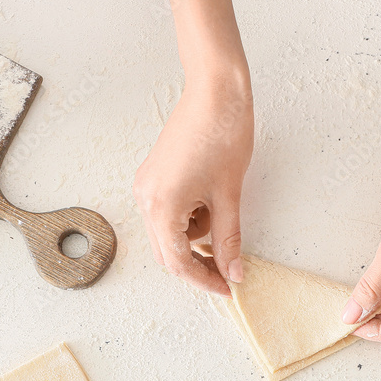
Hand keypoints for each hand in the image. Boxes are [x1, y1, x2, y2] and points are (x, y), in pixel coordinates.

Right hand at [134, 75, 252, 295]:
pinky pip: (168, 213)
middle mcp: (145, 198)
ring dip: (195, 239)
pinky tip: (211, 202)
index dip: (204, 280)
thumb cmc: (223, 135)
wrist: (216, 92)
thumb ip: (229, 240)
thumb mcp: (229, 196)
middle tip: (229, 271)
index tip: (228, 288)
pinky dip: (190, 219)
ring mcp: (146, 186)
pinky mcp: (154, 176)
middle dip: (198, 264)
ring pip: (168, 234)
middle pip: (167, 253)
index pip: (179, 263)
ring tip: (223, 215)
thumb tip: (234, 272)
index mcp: (162, 206)